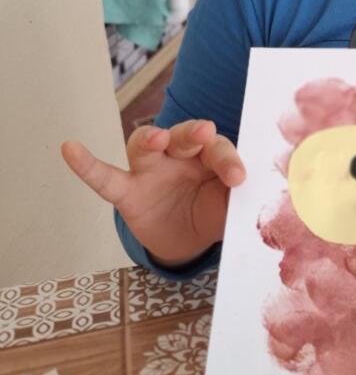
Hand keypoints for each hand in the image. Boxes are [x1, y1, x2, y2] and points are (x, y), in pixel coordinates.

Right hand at [61, 120, 245, 267]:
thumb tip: (267, 201)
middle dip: (193, 135)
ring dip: (152, 138)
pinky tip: (70, 149)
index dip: (228, 162)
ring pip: (146, 145)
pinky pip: (105, 177)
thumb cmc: (211, 213)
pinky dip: (87, 165)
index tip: (238, 179)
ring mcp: (150, 171)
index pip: (218, 150)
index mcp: (210, 157)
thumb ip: (240, 202)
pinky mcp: (127, 192)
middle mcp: (179, 156)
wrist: (186, 241)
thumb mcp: (230, 210)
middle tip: (204, 133)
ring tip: (157, 137)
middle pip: (183, 136)